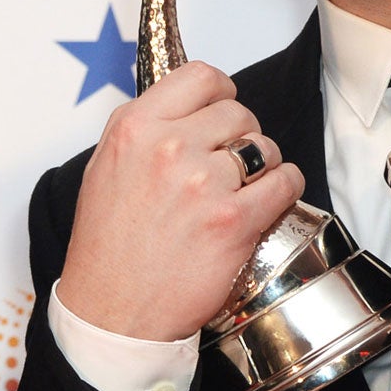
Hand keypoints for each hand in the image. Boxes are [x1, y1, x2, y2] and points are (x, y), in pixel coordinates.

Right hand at [56, 60, 305, 341]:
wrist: (112, 313)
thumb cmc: (106, 249)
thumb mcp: (106, 168)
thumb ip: (145, 131)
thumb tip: (187, 109)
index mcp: (134, 127)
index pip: (201, 77)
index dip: (220, 93)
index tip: (222, 110)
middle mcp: (169, 146)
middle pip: (238, 112)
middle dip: (241, 135)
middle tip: (232, 163)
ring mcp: (203, 182)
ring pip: (264, 146)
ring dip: (263, 165)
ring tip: (245, 188)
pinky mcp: (233, 220)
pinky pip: (284, 182)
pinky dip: (285, 188)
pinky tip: (268, 201)